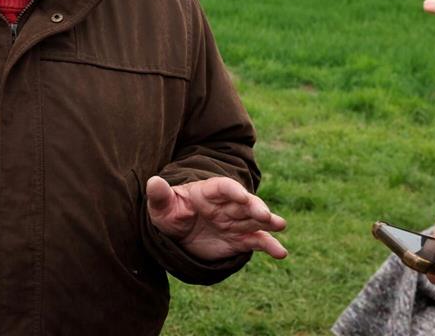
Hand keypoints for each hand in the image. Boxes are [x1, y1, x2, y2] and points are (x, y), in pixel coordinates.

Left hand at [145, 175, 287, 261]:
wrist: (176, 234)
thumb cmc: (169, 213)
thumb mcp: (161, 206)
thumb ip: (159, 195)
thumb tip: (153, 181)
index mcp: (207, 192)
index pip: (223, 187)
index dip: (233, 190)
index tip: (242, 196)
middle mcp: (225, 205)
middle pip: (244, 203)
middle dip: (255, 207)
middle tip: (265, 215)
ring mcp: (234, 222)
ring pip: (255, 220)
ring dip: (268, 222)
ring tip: (280, 225)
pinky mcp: (240, 240)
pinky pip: (257, 241)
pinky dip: (269, 245)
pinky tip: (281, 253)